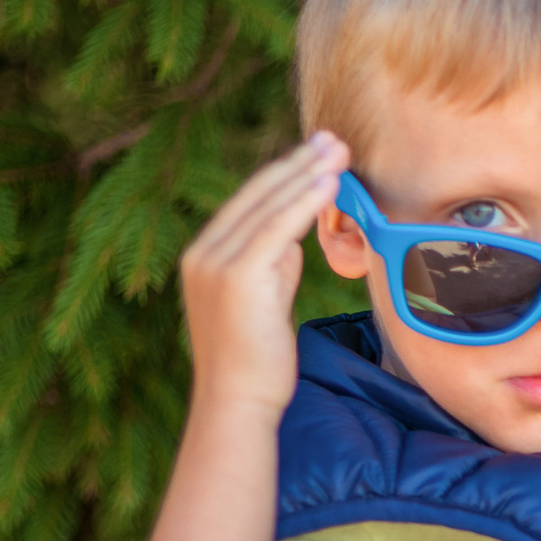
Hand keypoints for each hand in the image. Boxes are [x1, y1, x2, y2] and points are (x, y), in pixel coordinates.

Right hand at [179, 131, 350, 418]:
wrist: (238, 401)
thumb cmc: (257, 359)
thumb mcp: (265, 300)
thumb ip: (274, 265)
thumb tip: (293, 237)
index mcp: (204, 256)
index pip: (248, 204)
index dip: (285, 174)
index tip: (317, 153)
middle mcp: (202, 253)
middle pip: (256, 195)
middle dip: (298, 164)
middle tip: (334, 139)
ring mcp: (214, 263)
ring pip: (266, 206)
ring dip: (305, 174)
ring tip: (338, 152)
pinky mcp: (235, 277)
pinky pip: (274, 229)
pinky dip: (302, 202)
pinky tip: (326, 183)